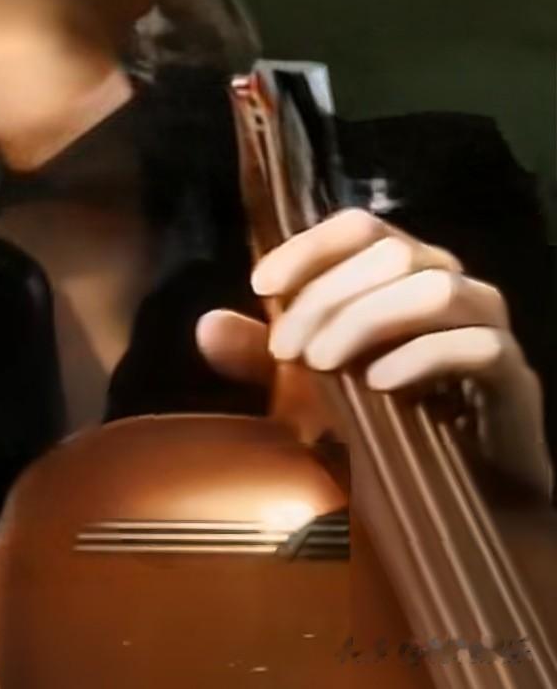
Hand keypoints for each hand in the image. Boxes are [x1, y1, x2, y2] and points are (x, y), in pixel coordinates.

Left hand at [195, 207, 553, 501]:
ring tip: (323, 364)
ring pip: (432, 288)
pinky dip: (421, 358)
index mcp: (403, 265)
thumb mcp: (310, 384)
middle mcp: (449, 277)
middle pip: (390, 254)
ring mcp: (486, 320)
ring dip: (367, 320)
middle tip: (288, 349)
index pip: (359, 226)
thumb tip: (205, 327)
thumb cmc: (387, 417)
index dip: (309, 246)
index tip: (259, 285)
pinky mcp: (511, 370)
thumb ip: (262, 355)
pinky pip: (474, 345)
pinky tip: (380, 384)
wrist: (467, 488)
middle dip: (328, 297)